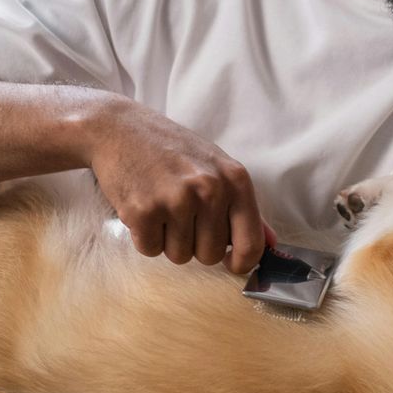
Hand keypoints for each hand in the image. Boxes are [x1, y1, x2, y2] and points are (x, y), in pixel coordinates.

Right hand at [84, 96, 274, 272]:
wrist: (120, 129)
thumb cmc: (172, 150)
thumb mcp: (217, 168)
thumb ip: (243, 208)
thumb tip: (271, 245)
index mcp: (235, 179)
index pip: (251, 243)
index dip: (242, 262)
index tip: (231, 263)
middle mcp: (210, 189)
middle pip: (210, 255)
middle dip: (195, 243)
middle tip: (180, 213)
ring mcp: (176, 200)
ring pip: (180, 256)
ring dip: (168, 240)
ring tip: (161, 205)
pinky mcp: (144, 211)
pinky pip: (151, 250)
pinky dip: (145, 237)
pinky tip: (144, 207)